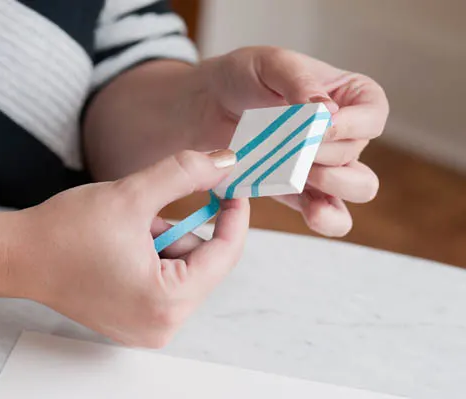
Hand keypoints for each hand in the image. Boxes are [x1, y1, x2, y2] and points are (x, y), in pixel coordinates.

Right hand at [0, 150, 248, 347]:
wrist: (17, 256)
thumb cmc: (63, 232)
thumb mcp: (130, 195)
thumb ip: (183, 174)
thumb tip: (224, 162)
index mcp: (165, 302)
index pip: (224, 255)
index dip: (234, 217)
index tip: (234, 189)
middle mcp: (161, 326)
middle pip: (203, 264)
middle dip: (182, 230)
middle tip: (150, 210)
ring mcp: (147, 329)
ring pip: (183, 271)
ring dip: (166, 242)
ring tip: (126, 231)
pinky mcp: (135, 323)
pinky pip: (165, 283)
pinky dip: (155, 257)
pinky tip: (121, 247)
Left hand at [188, 47, 388, 236]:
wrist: (205, 105)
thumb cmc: (240, 76)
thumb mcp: (269, 64)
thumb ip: (299, 82)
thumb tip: (328, 112)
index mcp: (345, 95)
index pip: (373, 113)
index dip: (354, 124)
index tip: (323, 124)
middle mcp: (341, 132)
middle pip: (356, 152)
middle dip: (328, 153)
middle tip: (295, 147)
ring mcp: (322, 164)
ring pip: (358, 187)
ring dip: (332, 184)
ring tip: (299, 173)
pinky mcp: (300, 191)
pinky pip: (330, 214)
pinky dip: (326, 216)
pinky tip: (312, 213)